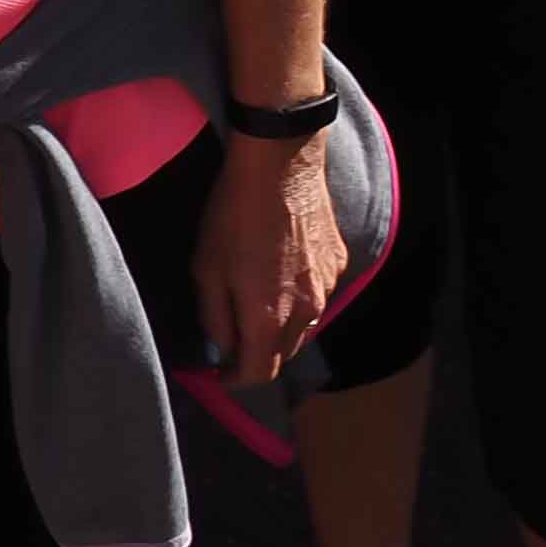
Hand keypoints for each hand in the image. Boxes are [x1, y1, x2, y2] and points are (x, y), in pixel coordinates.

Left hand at [194, 125, 351, 387]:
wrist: (279, 166)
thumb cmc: (233, 216)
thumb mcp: (206, 269)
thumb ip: (214, 319)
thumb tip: (221, 350)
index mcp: (269, 318)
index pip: (260, 374)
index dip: (236, 380)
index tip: (220, 372)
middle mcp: (306, 312)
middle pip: (283, 355)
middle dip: (258, 354)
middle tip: (233, 337)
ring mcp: (327, 288)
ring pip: (304, 328)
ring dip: (280, 328)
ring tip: (256, 302)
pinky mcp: (339, 265)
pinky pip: (317, 297)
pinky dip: (298, 298)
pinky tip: (280, 272)